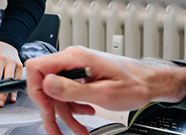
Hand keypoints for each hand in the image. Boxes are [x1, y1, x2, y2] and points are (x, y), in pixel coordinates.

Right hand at [24, 46, 185, 134]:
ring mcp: (76, 68)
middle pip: (45, 85)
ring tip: (77, 130)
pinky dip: (74, 108)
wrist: (150, 83)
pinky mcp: (81, 76)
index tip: (47, 107)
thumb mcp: (103, 93)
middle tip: (56, 129)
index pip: (38, 67)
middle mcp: (72, 60)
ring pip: (57, 94)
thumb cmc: (134, 84)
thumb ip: (73, 89)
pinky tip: (85, 114)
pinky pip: (68, 94)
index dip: (36, 89)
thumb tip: (47, 84)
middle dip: (51, 111)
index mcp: (75, 58)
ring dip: (65, 114)